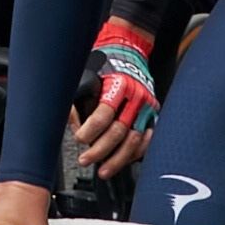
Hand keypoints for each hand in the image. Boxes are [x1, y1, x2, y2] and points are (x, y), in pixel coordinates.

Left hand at [71, 32, 160, 179]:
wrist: (129, 53)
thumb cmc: (106, 65)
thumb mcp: (87, 76)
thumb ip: (78, 99)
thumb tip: (71, 123)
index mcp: (119, 85)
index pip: (104, 114)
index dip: (90, 131)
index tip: (79, 139)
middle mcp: (136, 98)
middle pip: (119, 131)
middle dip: (100, 150)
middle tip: (86, 159)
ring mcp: (148, 109)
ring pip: (134, 141)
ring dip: (117, 159)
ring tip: (103, 170)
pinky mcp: (153, 116)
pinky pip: (146, 141)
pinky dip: (135, 154)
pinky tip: (123, 162)